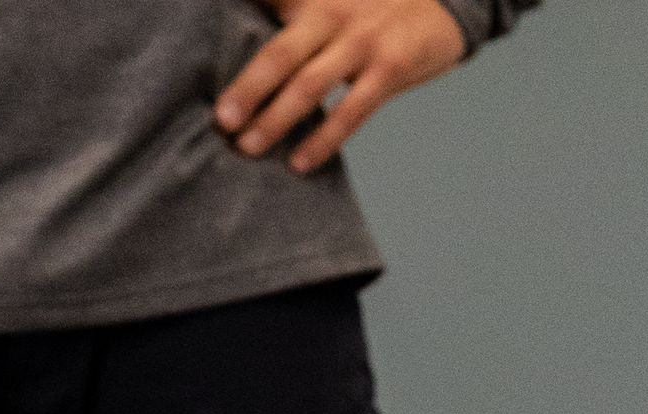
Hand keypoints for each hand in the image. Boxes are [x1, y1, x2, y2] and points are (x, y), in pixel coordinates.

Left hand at [216, 0, 466, 176]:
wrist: (442, 1)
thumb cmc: (372, 5)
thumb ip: (289, 13)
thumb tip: (247, 51)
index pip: (266, 1)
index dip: (239, 12)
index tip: (204, 57)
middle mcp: (332, 12)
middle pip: (280, 52)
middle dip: (248, 88)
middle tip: (221, 120)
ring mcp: (362, 42)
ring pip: (310, 84)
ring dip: (276, 119)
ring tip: (247, 147)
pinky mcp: (389, 70)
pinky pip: (351, 111)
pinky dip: (323, 139)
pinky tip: (299, 163)